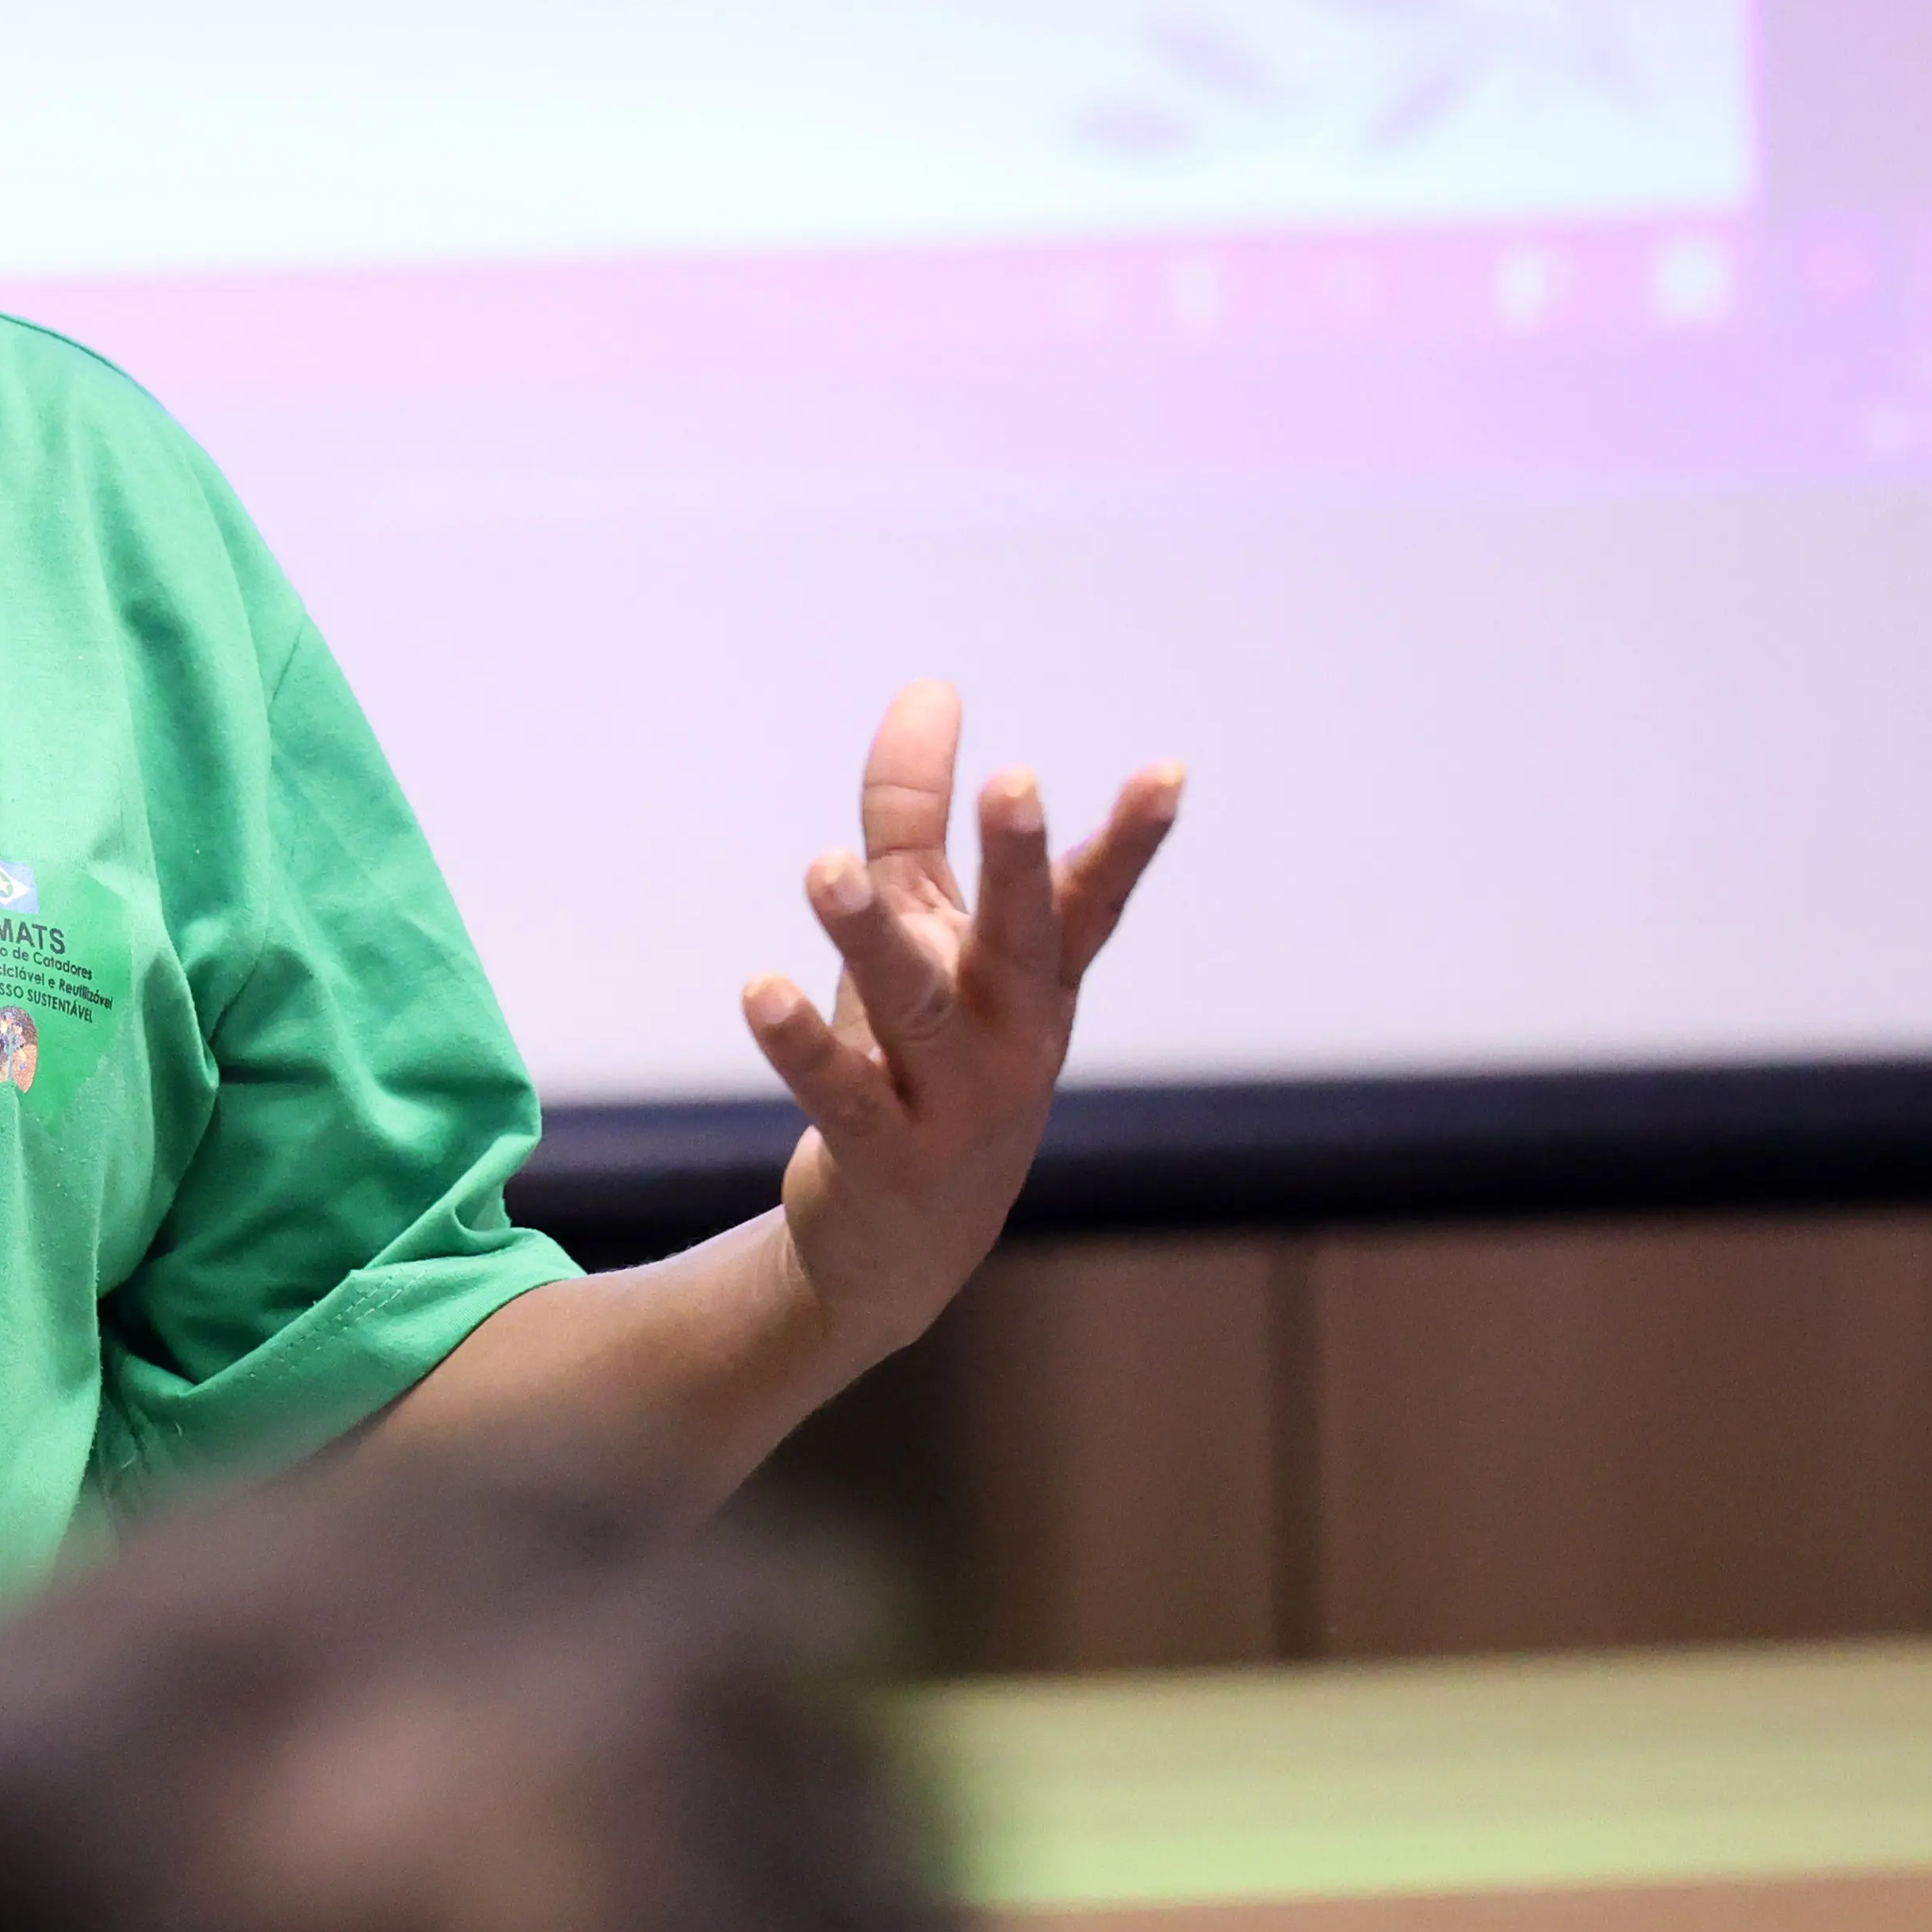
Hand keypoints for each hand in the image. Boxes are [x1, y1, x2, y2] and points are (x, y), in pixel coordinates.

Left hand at [741, 681, 1181, 1364]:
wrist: (903, 1245)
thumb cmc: (921, 1056)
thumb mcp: (924, 929)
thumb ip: (914, 815)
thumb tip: (929, 686)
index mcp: (1032, 982)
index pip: (1087, 901)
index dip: (1129, 840)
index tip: (1169, 772)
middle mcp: (1009, 1038)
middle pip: (1018, 941)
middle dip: (1017, 864)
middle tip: (1017, 782)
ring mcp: (953, 1104)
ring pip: (916, 1008)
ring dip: (871, 937)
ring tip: (826, 867)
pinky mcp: (882, 1155)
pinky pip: (844, 1094)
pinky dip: (801, 1044)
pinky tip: (762, 990)